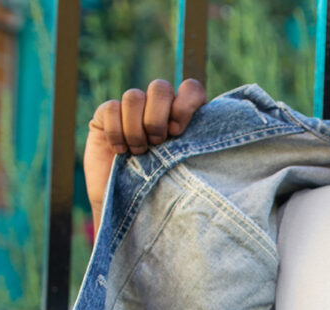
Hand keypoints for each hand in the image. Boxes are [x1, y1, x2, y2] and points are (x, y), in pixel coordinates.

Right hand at [84, 78, 206, 232]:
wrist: (126, 203)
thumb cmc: (163, 188)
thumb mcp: (186, 167)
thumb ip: (196, 147)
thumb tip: (222, 140)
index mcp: (184, 114)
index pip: (190, 88)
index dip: (185, 103)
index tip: (178, 131)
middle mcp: (158, 107)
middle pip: (160, 87)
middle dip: (157, 116)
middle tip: (158, 143)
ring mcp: (132, 109)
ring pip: (133, 96)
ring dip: (136, 127)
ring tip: (139, 152)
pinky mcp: (107, 115)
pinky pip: (110, 108)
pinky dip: (116, 131)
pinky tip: (120, 150)